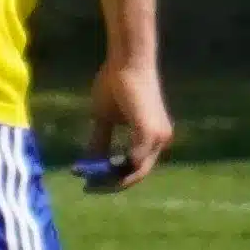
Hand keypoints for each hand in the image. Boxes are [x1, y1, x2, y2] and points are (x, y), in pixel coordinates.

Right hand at [84, 56, 173, 190]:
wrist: (127, 60)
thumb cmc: (116, 83)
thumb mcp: (104, 118)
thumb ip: (101, 140)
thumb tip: (88, 162)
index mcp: (152, 137)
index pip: (136, 167)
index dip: (114, 178)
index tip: (92, 184)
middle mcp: (160, 139)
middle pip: (138, 173)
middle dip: (112, 183)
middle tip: (88, 188)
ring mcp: (158, 136)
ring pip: (137, 169)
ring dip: (112, 177)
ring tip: (90, 179)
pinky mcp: (149, 131)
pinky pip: (135, 159)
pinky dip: (117, 166)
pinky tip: (99, 168)